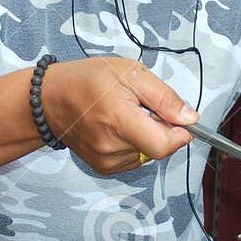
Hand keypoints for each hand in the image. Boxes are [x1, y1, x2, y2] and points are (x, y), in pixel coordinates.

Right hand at [38, 56, 196, 174]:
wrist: (50, 99)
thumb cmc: (88, 80)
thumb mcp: (130, 73)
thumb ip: (163, 97)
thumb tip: (190, 119)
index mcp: (119, 121)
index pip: (164, 145)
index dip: (180, 133)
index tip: (178, 118)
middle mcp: (112, 148)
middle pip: (158, 148)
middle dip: (160, 128)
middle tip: (141, 107)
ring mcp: (106, 161)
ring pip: (147, 153)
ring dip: (145, 135)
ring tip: (124, 114)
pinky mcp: (103, 168)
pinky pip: (134, 158)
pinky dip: (133, 143)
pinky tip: (117, 127)